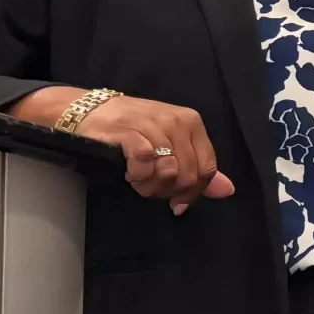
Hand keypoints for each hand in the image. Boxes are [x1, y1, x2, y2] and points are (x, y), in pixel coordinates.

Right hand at [9, 87, 235, 213]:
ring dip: (151, 186)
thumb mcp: (170, 143)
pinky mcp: (130, 133)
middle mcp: (177, 122)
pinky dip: (138, 177)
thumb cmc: (131, 128)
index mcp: (192, 123)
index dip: (193, 192)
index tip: (177, 203)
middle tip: (150, 188)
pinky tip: (128, 173)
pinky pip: (145, 165)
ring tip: (137, 179)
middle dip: (169, 192)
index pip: (207, 168)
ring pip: (169, 173)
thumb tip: (227, 191)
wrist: (87, 110)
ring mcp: (154, 125)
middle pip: (188, 175)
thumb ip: (197, 166)